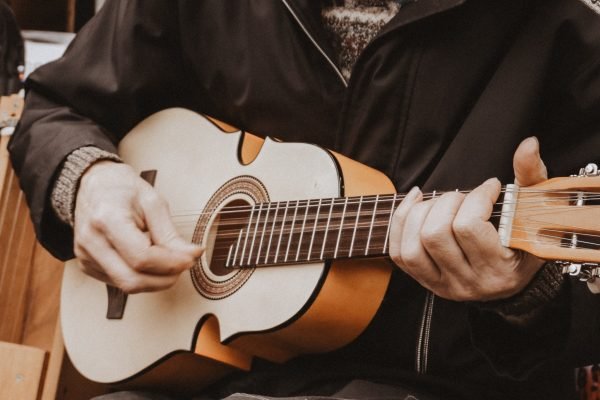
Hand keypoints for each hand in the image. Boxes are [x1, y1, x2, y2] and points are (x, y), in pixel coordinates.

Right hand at [73, 161, 202, 292]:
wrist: (92, 184)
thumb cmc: (123, 189)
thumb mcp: (153, 202)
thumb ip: (170, 233)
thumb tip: (192, 255)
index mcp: (107, 219)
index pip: (142, 258)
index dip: (171, 264)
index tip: (191, 259)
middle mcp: (91, 241)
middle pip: (132, 280)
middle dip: (165, 279)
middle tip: (184, 265)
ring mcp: (85, 256)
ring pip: (126, 286)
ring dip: (155, 280)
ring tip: (169, 261)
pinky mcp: (86, 265)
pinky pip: (119, 281)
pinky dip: (140, 276)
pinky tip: (148, 259)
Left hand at [389, 137, 547, 300]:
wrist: (513, 279)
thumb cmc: (524, 242)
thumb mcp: (534, 211)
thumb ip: (531, 176)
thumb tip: (528, 144)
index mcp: (499, 269)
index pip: (469, 227)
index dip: (476, 197)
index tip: (490, 188)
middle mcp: (468, 282)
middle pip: (435, 234)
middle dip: (446, 203)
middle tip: (463, 197)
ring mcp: (443, 284)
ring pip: (413, 246)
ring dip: (422, 213)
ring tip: (442, 202)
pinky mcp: (424, 280)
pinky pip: (399, 252)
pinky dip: (402, 221)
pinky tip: (416, 202)